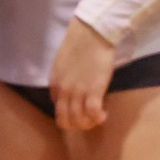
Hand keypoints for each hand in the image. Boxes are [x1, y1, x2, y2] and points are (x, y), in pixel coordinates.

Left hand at [49, 16, 114, 130]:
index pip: (58, 109)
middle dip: (77, 126)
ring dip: (89, 124)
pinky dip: (98, 118)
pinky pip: (93, 114)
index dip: (70, 112)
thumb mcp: (61, 63)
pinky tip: (104, 114)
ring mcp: (78, 92)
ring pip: (79, 121)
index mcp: (54, 84)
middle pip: (65, 121)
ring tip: (97, 118)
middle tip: (89, 120)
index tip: (81, 108)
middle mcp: (63, 92)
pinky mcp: (93, 91)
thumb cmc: (78, 44)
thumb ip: (62, 78)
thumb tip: (68, 87)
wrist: (91, 34)